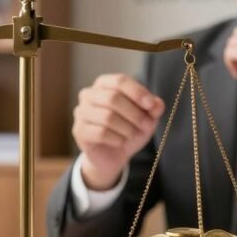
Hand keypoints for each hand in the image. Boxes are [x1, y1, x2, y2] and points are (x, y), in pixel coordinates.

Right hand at [72, 74, 164, 189]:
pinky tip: (120, 142)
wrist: (114, 155)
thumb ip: (153, 108)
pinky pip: (100, 133)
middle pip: (112, 98)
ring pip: (107, 117)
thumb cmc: (129, 129)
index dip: (137, 92)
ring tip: (133, 134)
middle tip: (146, 125)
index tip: (151, 105)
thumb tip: (156, 104)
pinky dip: (117, 139)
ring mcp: (81, 112)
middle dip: (134, 113)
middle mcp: (89, 94)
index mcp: (104, 84)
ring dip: (127, 128)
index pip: (119, 81)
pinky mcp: (79, 130)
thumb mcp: (146, 117)